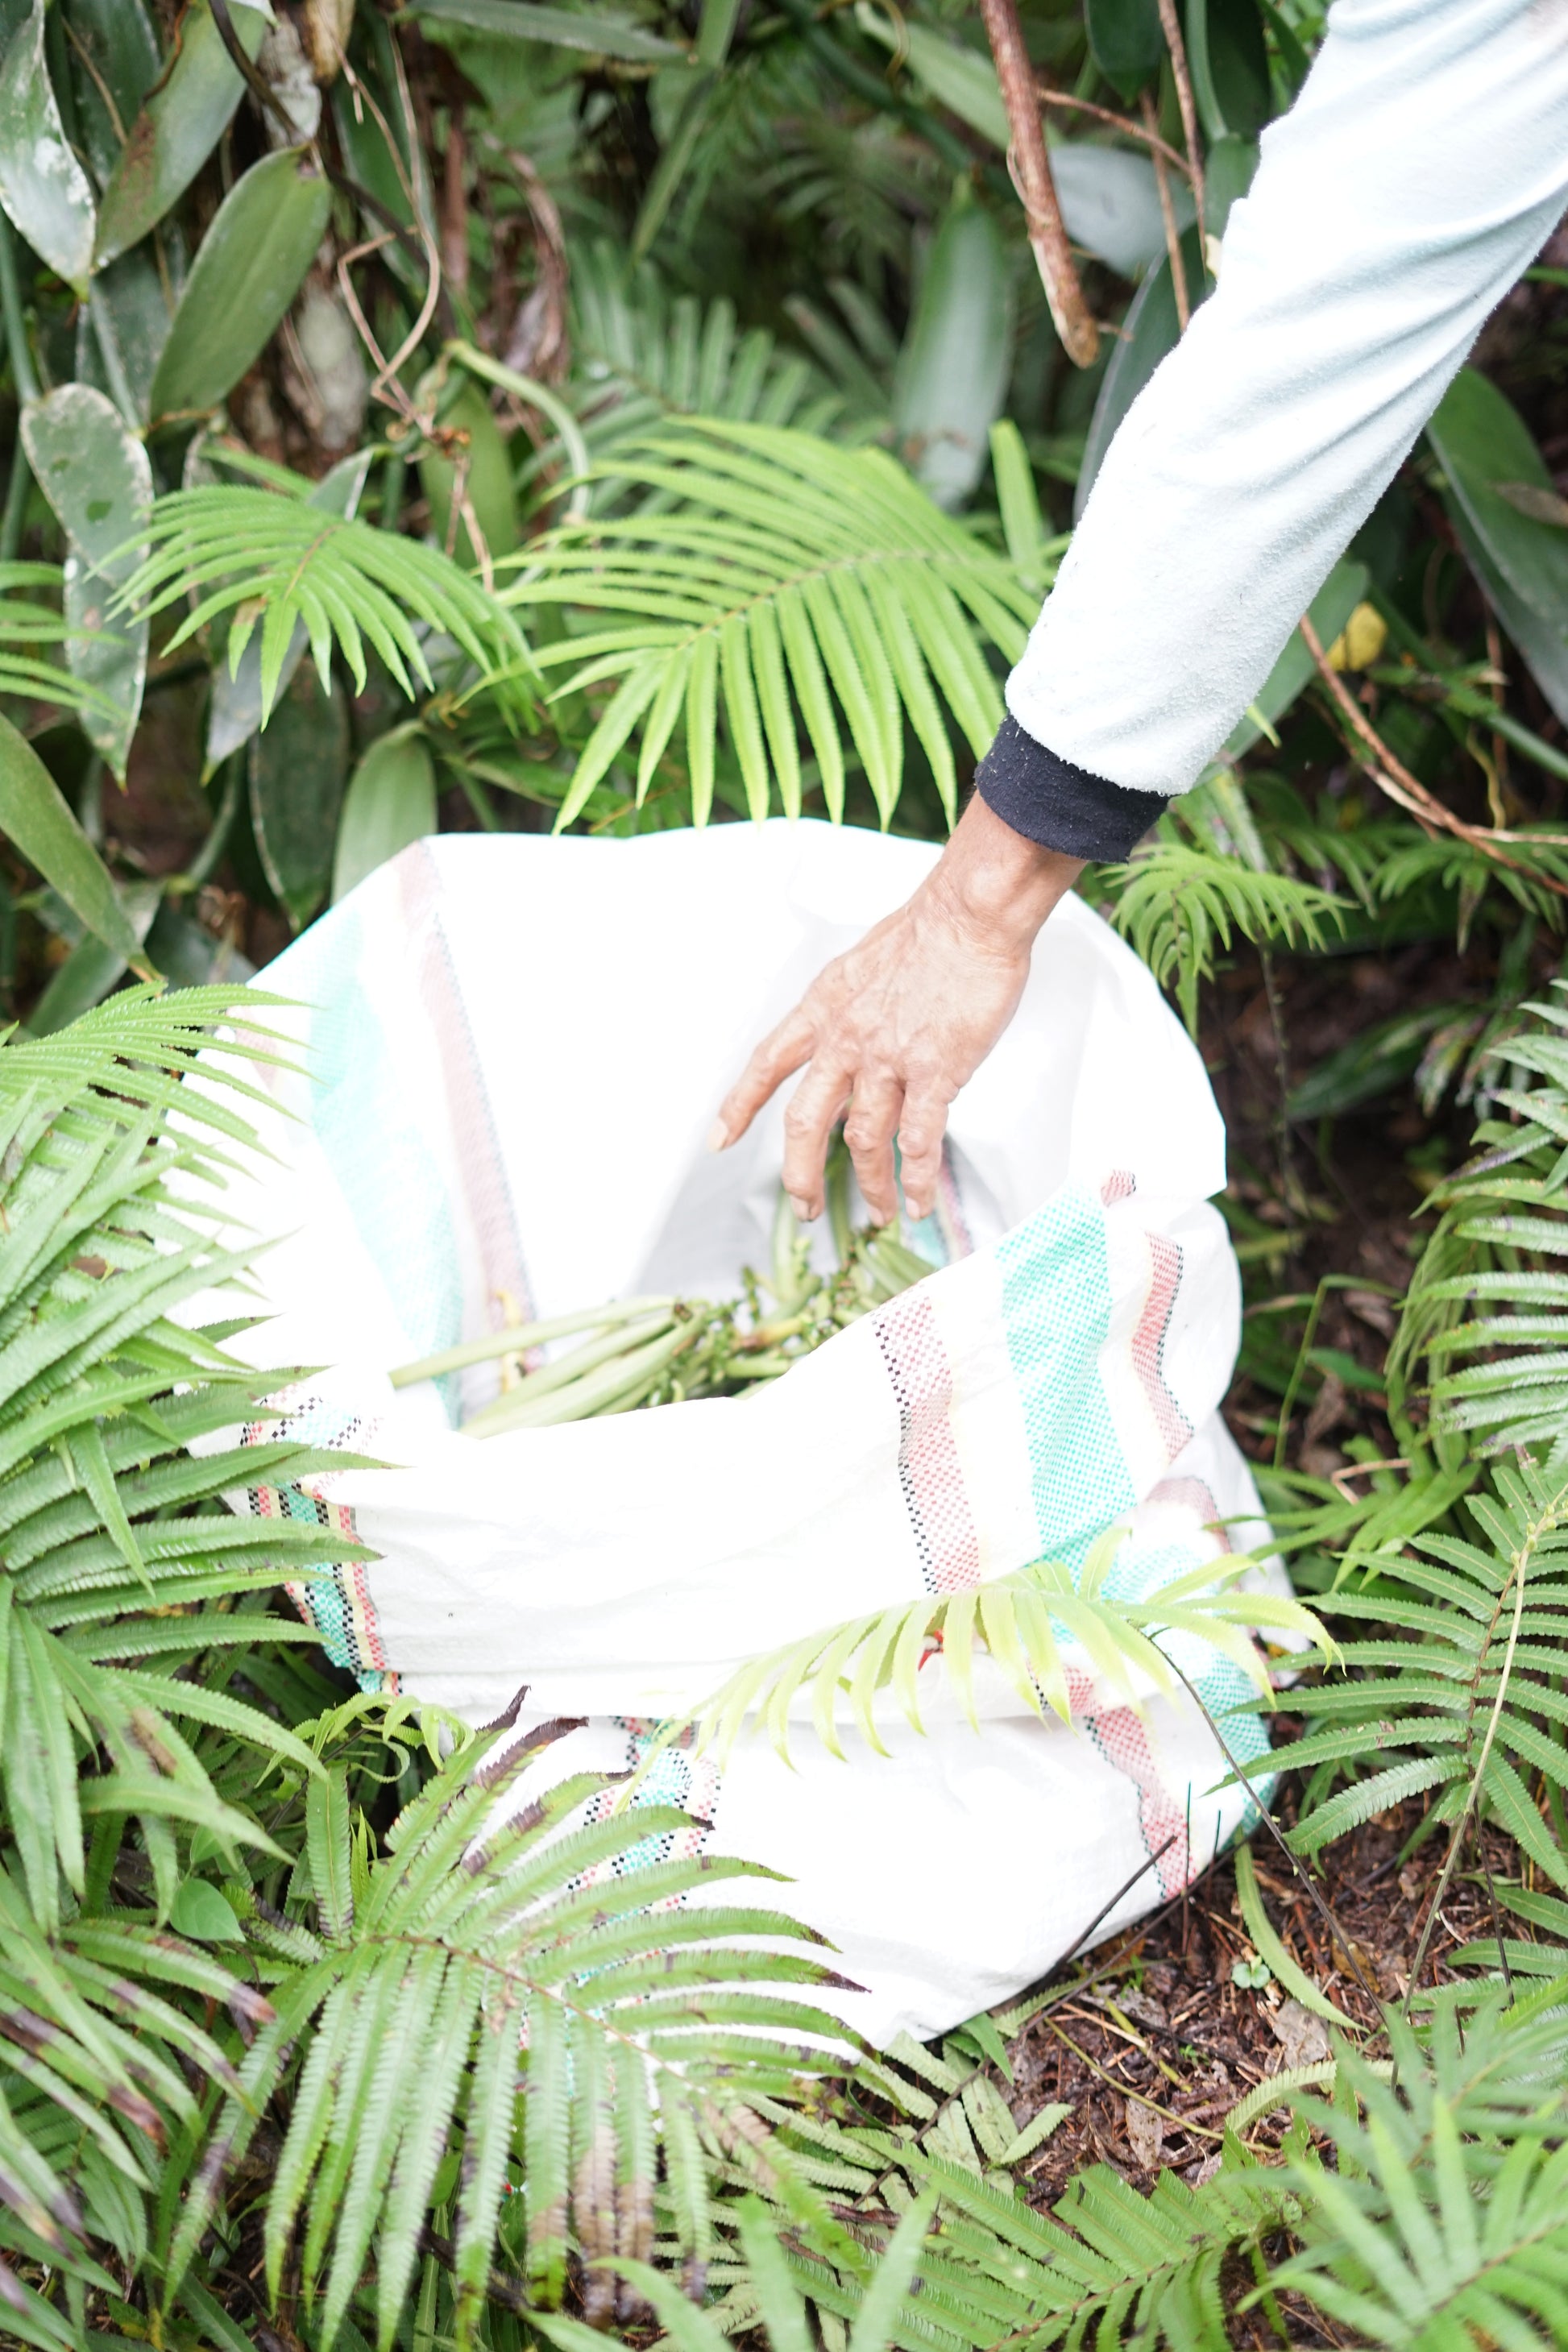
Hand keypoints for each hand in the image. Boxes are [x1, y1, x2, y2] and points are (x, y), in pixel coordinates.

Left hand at [710, 796, 1083, 1223]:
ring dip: (871, 1186)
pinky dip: (917, 1179)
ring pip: (864, 1140)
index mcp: (823, 1008)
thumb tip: (855, 1048)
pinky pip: (920, 1140)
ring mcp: (889, 1059)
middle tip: (805, 1206)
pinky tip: (918, 1202)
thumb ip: (850, 1011)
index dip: (740, 1104)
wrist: (969, 915)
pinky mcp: (936, 1071)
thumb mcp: (862, 966)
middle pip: (805, 1122)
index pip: (768, 1063)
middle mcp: (846, 1040)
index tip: (720, 1138)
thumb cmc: (928, 932)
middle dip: (800, 1174)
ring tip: (881, 1214)